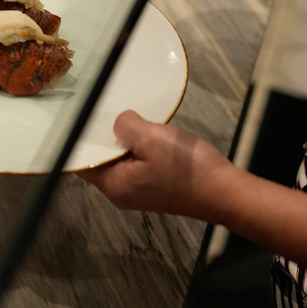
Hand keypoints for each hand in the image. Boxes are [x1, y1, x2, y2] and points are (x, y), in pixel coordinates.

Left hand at [76, 110, 233, 223]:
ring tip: (137, 124)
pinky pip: (137, 161)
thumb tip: (118, 121)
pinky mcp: (153, 185)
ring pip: (120, 157)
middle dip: (106, 136)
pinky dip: (141, 147)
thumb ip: (125, 126)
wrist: (226, 192)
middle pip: (100, 157)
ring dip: (127, 140)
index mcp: (114, 185)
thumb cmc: (189, 171)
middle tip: (113, 114)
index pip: (82, 161)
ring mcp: (137, 190)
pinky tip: (151, 135)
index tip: (80, 117)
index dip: (80, 138)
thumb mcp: (151, 138)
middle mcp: (121, 192)